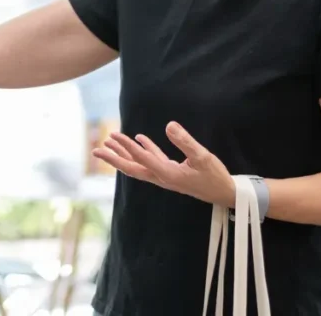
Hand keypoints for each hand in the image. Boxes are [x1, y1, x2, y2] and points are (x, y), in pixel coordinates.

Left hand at [93, 121, 235, 207]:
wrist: (224, 194)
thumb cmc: (215, 177)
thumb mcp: (203, 157)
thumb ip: (186, 141)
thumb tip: (169, 126)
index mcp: (168, 175)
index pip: (143, 160)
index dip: (129, 148)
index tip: (114, 138)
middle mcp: (162, 177)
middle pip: (132, 168)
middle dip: (114, 158)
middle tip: (96, 149)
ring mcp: (165, 176)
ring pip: (139, 164)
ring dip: (124, 153)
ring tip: (110, 139)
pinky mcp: (171, 172)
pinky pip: (152, 161)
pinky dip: (144, 150)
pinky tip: (139, 138)